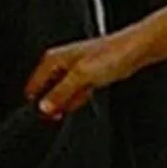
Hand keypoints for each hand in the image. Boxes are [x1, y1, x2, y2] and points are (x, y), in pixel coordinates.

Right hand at [26, 28, 147, 118]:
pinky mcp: (85, 77)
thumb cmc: (109, 54)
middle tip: (61, 112)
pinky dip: (78, 99)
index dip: (36, 102)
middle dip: (53, 104)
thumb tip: (44, 107)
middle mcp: (61, 64)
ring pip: (62, 94)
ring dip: (67, 102)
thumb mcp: (80, 76)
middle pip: (47, 90)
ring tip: (80, 98)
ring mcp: (74, 71)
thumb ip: (60, 93)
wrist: (132, 51)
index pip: (34, 84)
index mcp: (53, 59)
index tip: (41, 115)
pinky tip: (85, 98)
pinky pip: (75, 93)